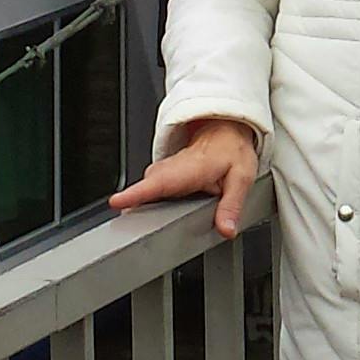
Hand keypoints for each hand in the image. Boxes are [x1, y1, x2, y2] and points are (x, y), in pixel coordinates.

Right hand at [112, 118, 259, 238]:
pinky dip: (142, 198)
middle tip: (122, 224)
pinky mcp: (162, 174)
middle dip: (132, 202)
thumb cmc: (231, 151)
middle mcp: (173, 168)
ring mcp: (165, 170)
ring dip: (135, 202)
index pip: (160, 181)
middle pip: (146, 186)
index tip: (118, 201)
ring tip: (129, 223)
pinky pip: (149, 187)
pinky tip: (143, 212)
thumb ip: (232, 205)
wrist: (225, 131)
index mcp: (191, 168)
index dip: (138, 193)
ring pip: (145, 186)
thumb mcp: (241, 179)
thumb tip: (226, 228)